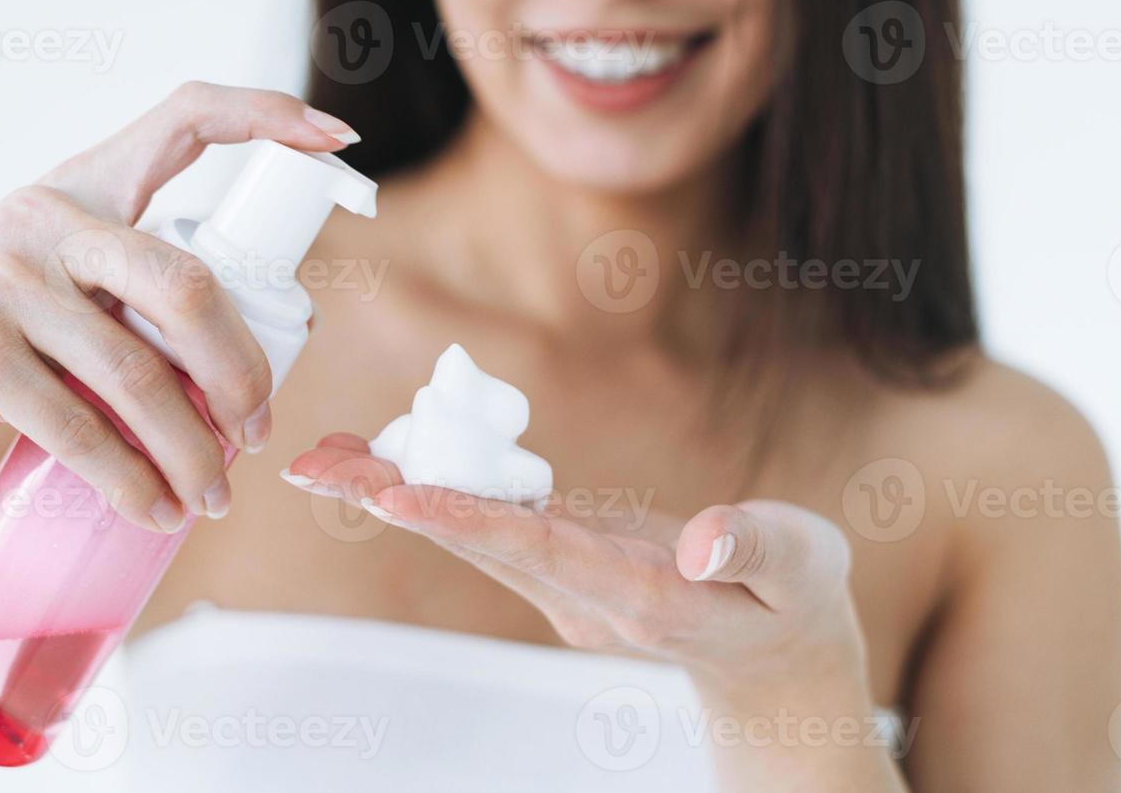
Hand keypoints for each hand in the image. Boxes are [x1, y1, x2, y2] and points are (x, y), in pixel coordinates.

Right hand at [0, 82, 360, 531]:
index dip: (266, 114)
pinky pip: (86, 431)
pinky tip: (154, 512)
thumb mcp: (47, 296)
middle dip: (243, 371)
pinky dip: (134, 484)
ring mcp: (4, 283)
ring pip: (144, 376)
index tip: (336, 137)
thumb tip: (245, 372)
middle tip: (256, 432)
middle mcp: (43, 219)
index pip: (182, 117)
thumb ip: (126, 301)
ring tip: (211, 497)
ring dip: (194, 453)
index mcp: (77, 189)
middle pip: (190, 286)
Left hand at [284, 433, 868, 696]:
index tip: (400, 494)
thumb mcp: (805, 571)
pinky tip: (391, 463)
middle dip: (396, 499)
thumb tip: (707, 539)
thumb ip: (759, 550)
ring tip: (326, 459)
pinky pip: (489, 523)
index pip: (541, 551)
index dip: (469, 519)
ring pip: (470, 532)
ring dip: (396, 494)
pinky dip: (436, 492)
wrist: (776, 660)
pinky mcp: (566, 565)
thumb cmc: (794, 606)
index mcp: (640, 595)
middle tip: (315, 467)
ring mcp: (569, 584)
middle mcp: (584, 595)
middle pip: (477, 540)